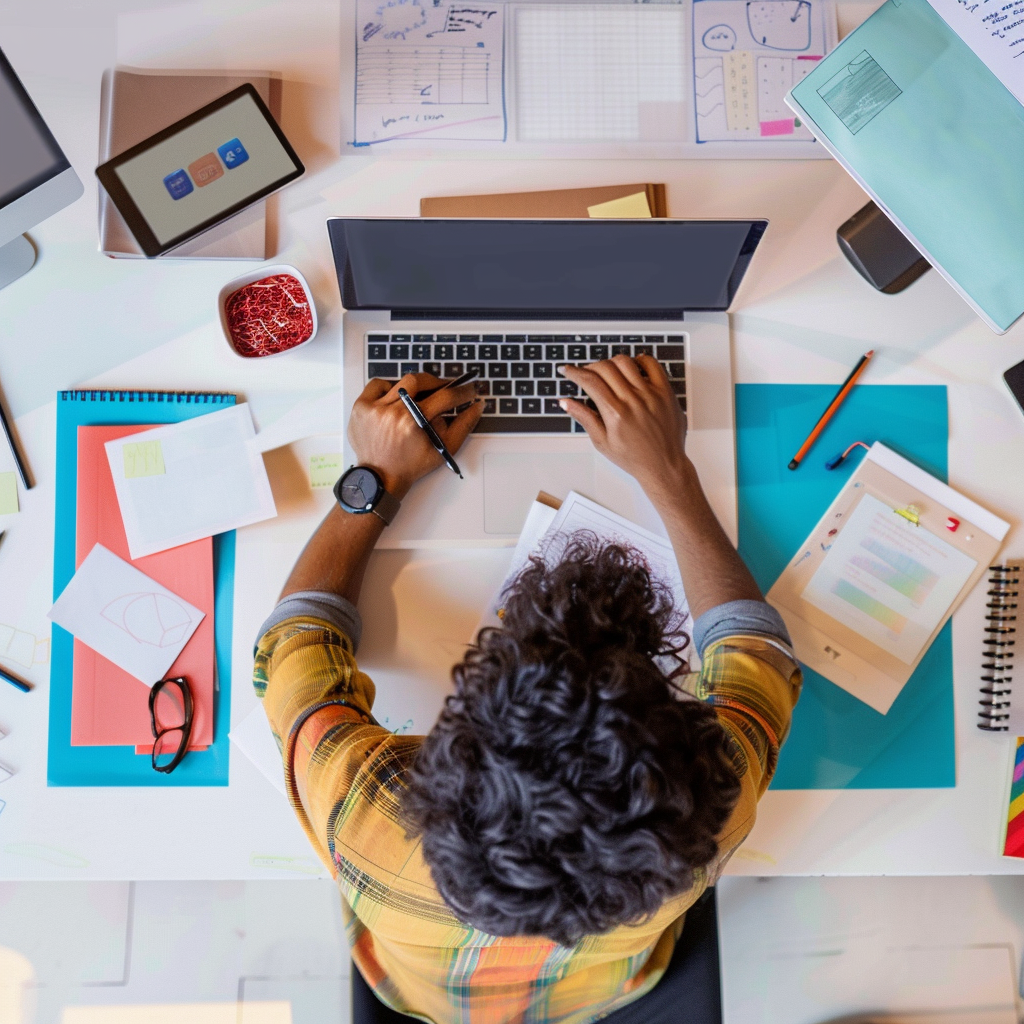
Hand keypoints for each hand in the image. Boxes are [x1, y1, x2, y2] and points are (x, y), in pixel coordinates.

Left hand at [348, 373, 481, 497]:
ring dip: (412, 387)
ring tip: (417, 399)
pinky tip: (394, 400)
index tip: (468, 389)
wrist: (381, 477)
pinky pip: (377, 385)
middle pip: (420, 381)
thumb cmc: (411, 466)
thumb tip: (477, 406)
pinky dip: (388, 389)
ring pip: (399, 381)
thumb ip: (463, 426)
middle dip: (436, 382)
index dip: (461, 391)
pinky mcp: (361, 407)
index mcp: (413, 423)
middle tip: (442, 388)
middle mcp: (393, 412)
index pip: (444, 397)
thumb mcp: (442, 450)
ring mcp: (374, 408)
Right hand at [560, 356, 690, 499]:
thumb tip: (565, 402)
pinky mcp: (665, 392)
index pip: (590, 381)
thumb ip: (584, 418)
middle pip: (605, 367)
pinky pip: (652, 364)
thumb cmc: (634, 458)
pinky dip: (640, 360)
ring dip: (611, 363)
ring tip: (608, 373)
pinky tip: (633, 367)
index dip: (574, 372)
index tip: (567, 370)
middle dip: (590, 367)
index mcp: (615, 414)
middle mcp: (633, 400)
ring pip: (625, 362)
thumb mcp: (602, 442)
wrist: (663, 465)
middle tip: (587, 374)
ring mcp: (651, 394)